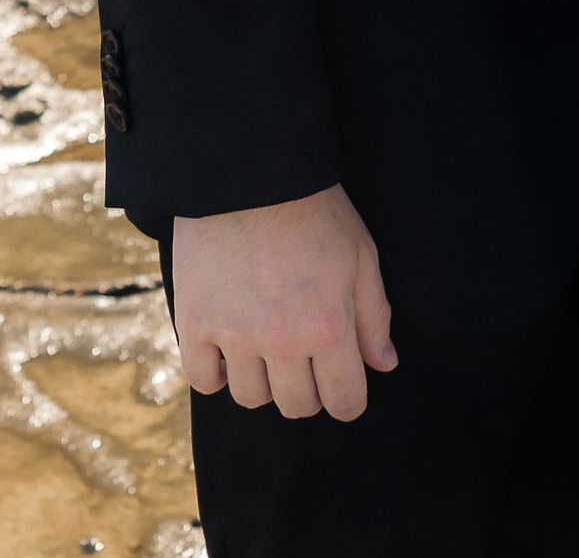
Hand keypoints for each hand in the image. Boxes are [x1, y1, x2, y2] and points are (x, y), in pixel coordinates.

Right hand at [173, 183, 396, 420]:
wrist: (251, 172)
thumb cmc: (316, 210)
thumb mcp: (361, 255)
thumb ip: (374, 316)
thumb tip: (384, 365)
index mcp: (328, 326)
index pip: (344, 401)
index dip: (349, 400)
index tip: (344, 387)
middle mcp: (282, 340)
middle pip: (297, 406)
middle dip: (309, 390)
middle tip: (307, 358)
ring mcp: (234, 335)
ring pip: (251, 398)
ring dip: (264, 380)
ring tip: (268, 345)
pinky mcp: (195, 323)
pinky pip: (203, 380)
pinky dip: (217, 372)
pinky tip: (230, 347)